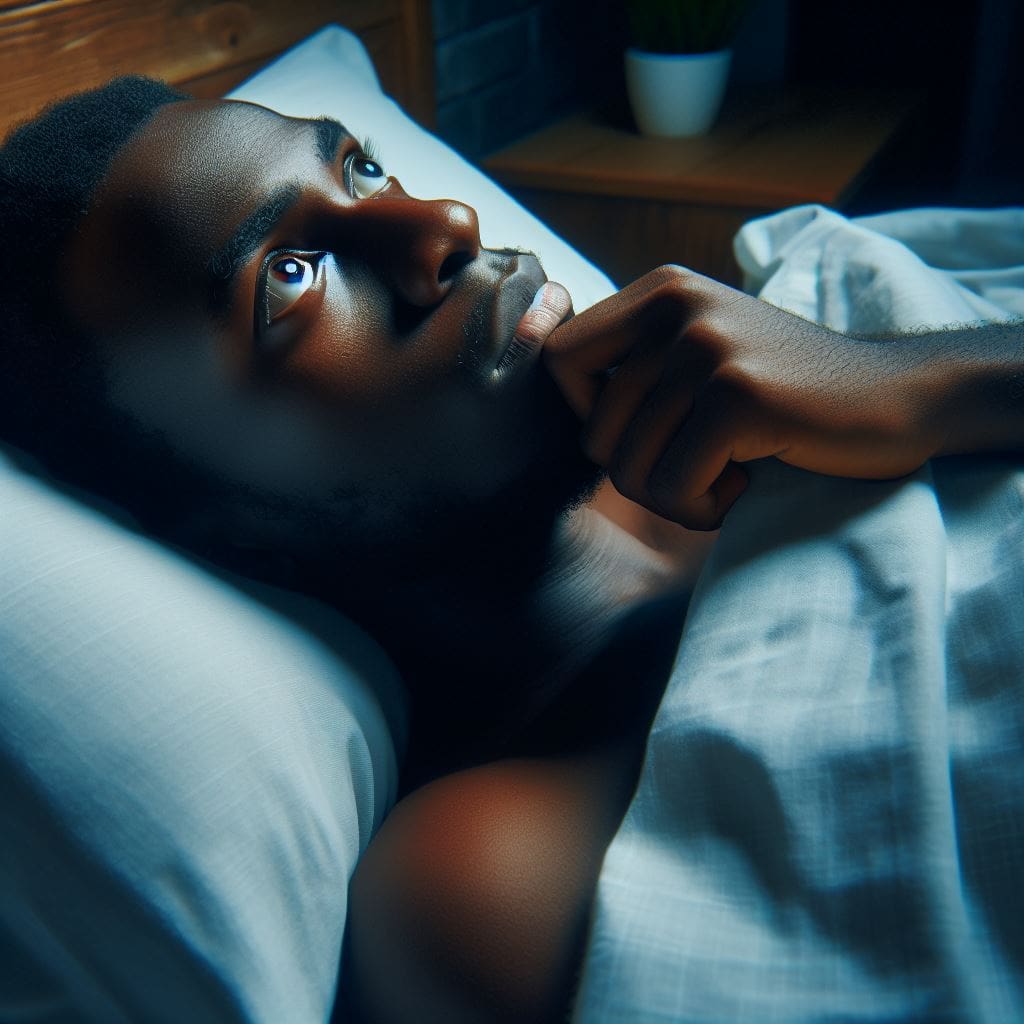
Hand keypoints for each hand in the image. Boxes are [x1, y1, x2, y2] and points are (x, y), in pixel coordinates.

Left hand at [543, 266, 941, 529]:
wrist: (898, 396)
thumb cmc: (788, 393)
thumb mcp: (703, 354)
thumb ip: (637, 365)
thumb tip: (563, 411)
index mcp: (660, 291)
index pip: (558, 359)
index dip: (587, 415)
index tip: (644, 432)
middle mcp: (676, 307)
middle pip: (593, 433)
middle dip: (642, 475)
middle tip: (699, 467)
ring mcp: (707, 349)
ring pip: (629, 469)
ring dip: (676, 497)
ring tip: (728, 472)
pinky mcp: (738, 397)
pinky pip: (674, 487)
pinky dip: (705, 507)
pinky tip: (747, 482)